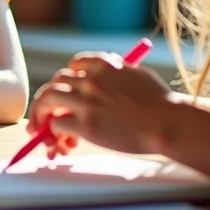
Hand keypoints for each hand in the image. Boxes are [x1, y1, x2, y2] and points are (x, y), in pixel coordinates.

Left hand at [27, 51, 175, 155]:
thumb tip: (109, 67)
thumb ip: (119, 70)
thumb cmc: (161, 104)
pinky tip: (65, 143)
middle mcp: (90, 80)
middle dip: (49, 100)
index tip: (70, 92)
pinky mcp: (84, 124)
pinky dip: (55, 133)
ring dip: (42, 115)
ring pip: (48, 100)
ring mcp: (85, 101)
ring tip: (44, 132)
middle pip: (56, 82)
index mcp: (104, 65)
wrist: (166, 124)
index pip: (74, 65)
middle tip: (45, 114)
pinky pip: (56, 123)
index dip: (70, 79)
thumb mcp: (138, 75)